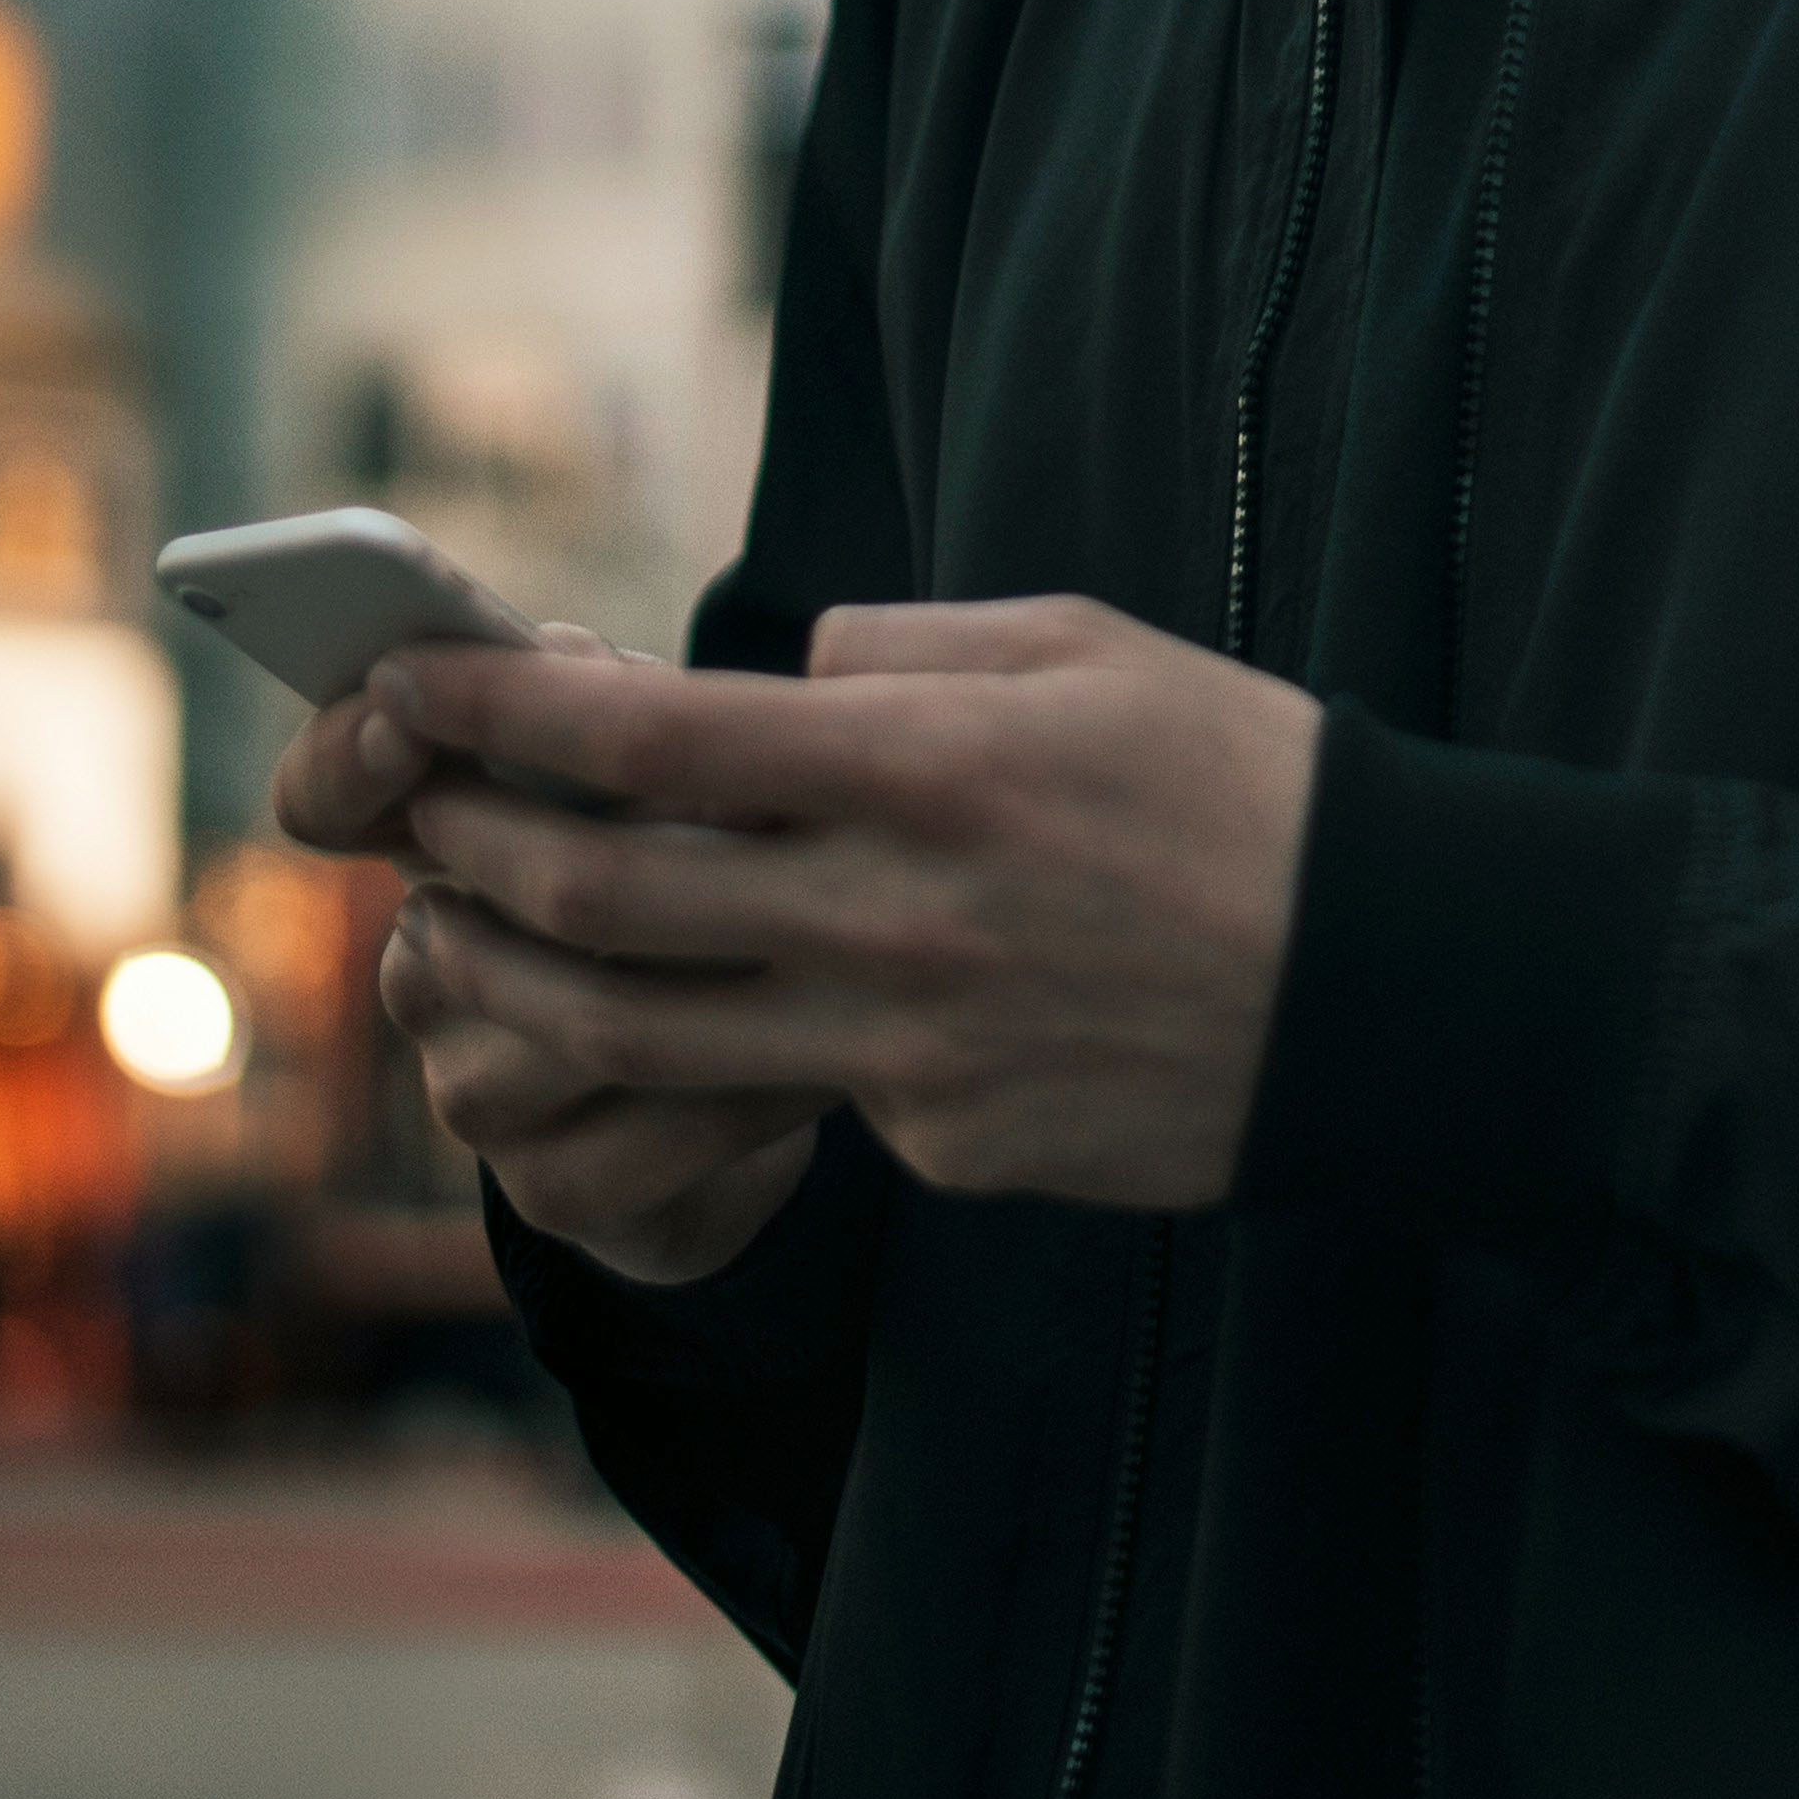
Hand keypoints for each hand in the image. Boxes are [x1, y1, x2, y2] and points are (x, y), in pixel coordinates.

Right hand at [271, 626, 829, 1288]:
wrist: (770, 1069)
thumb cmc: (712, 867)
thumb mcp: (672, 765)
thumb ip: (609, 709)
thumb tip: (572, 665)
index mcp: (427, 843)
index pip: (324, 796)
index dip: (347, 757)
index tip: (404, 721)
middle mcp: (423, 972)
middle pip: (480, 910)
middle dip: (624, 858)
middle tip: (750, 824)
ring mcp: (473, 1091)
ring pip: (572, 1022)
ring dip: (709, 978)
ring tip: (814, 941)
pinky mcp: (552, 1189)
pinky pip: (640, 1135)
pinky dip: (744, 1091)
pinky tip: (820, 1058)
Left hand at [361, 593, 1321, 1214]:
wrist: (1390, 987)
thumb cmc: (1240, 786)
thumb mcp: (1084, 652)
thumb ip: (906, 656)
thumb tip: (779, 682)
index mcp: (926, 768)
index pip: (650, 741)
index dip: (501, 713)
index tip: (408, 682)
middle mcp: (896, 917)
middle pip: (608, 899)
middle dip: (473, 849)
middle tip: (408, 816)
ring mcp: (912, 1052)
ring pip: (647, 1034)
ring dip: (523, 985)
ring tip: (460, 942)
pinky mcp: (943, 1147)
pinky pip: (802, 1095)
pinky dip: (741, 1052)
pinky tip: (736, 1013)